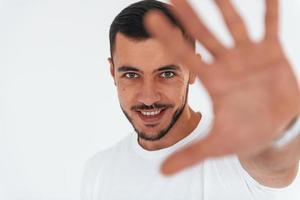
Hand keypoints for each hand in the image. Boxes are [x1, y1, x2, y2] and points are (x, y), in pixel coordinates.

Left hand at [145, 0, 299, 174]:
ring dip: (224, 6)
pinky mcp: (271, 54)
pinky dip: (270, 10)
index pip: (186, 56)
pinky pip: (270, 27)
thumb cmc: (245, 134)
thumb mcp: (215, 147)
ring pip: (233, 26)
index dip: (170, 39)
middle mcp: (227, 64)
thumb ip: (188, 156)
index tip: (151, 20)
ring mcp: (248, 56)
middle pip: (205, 35)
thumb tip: (162, 173)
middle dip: (189, 17)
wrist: (274, 130)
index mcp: (213, 81)